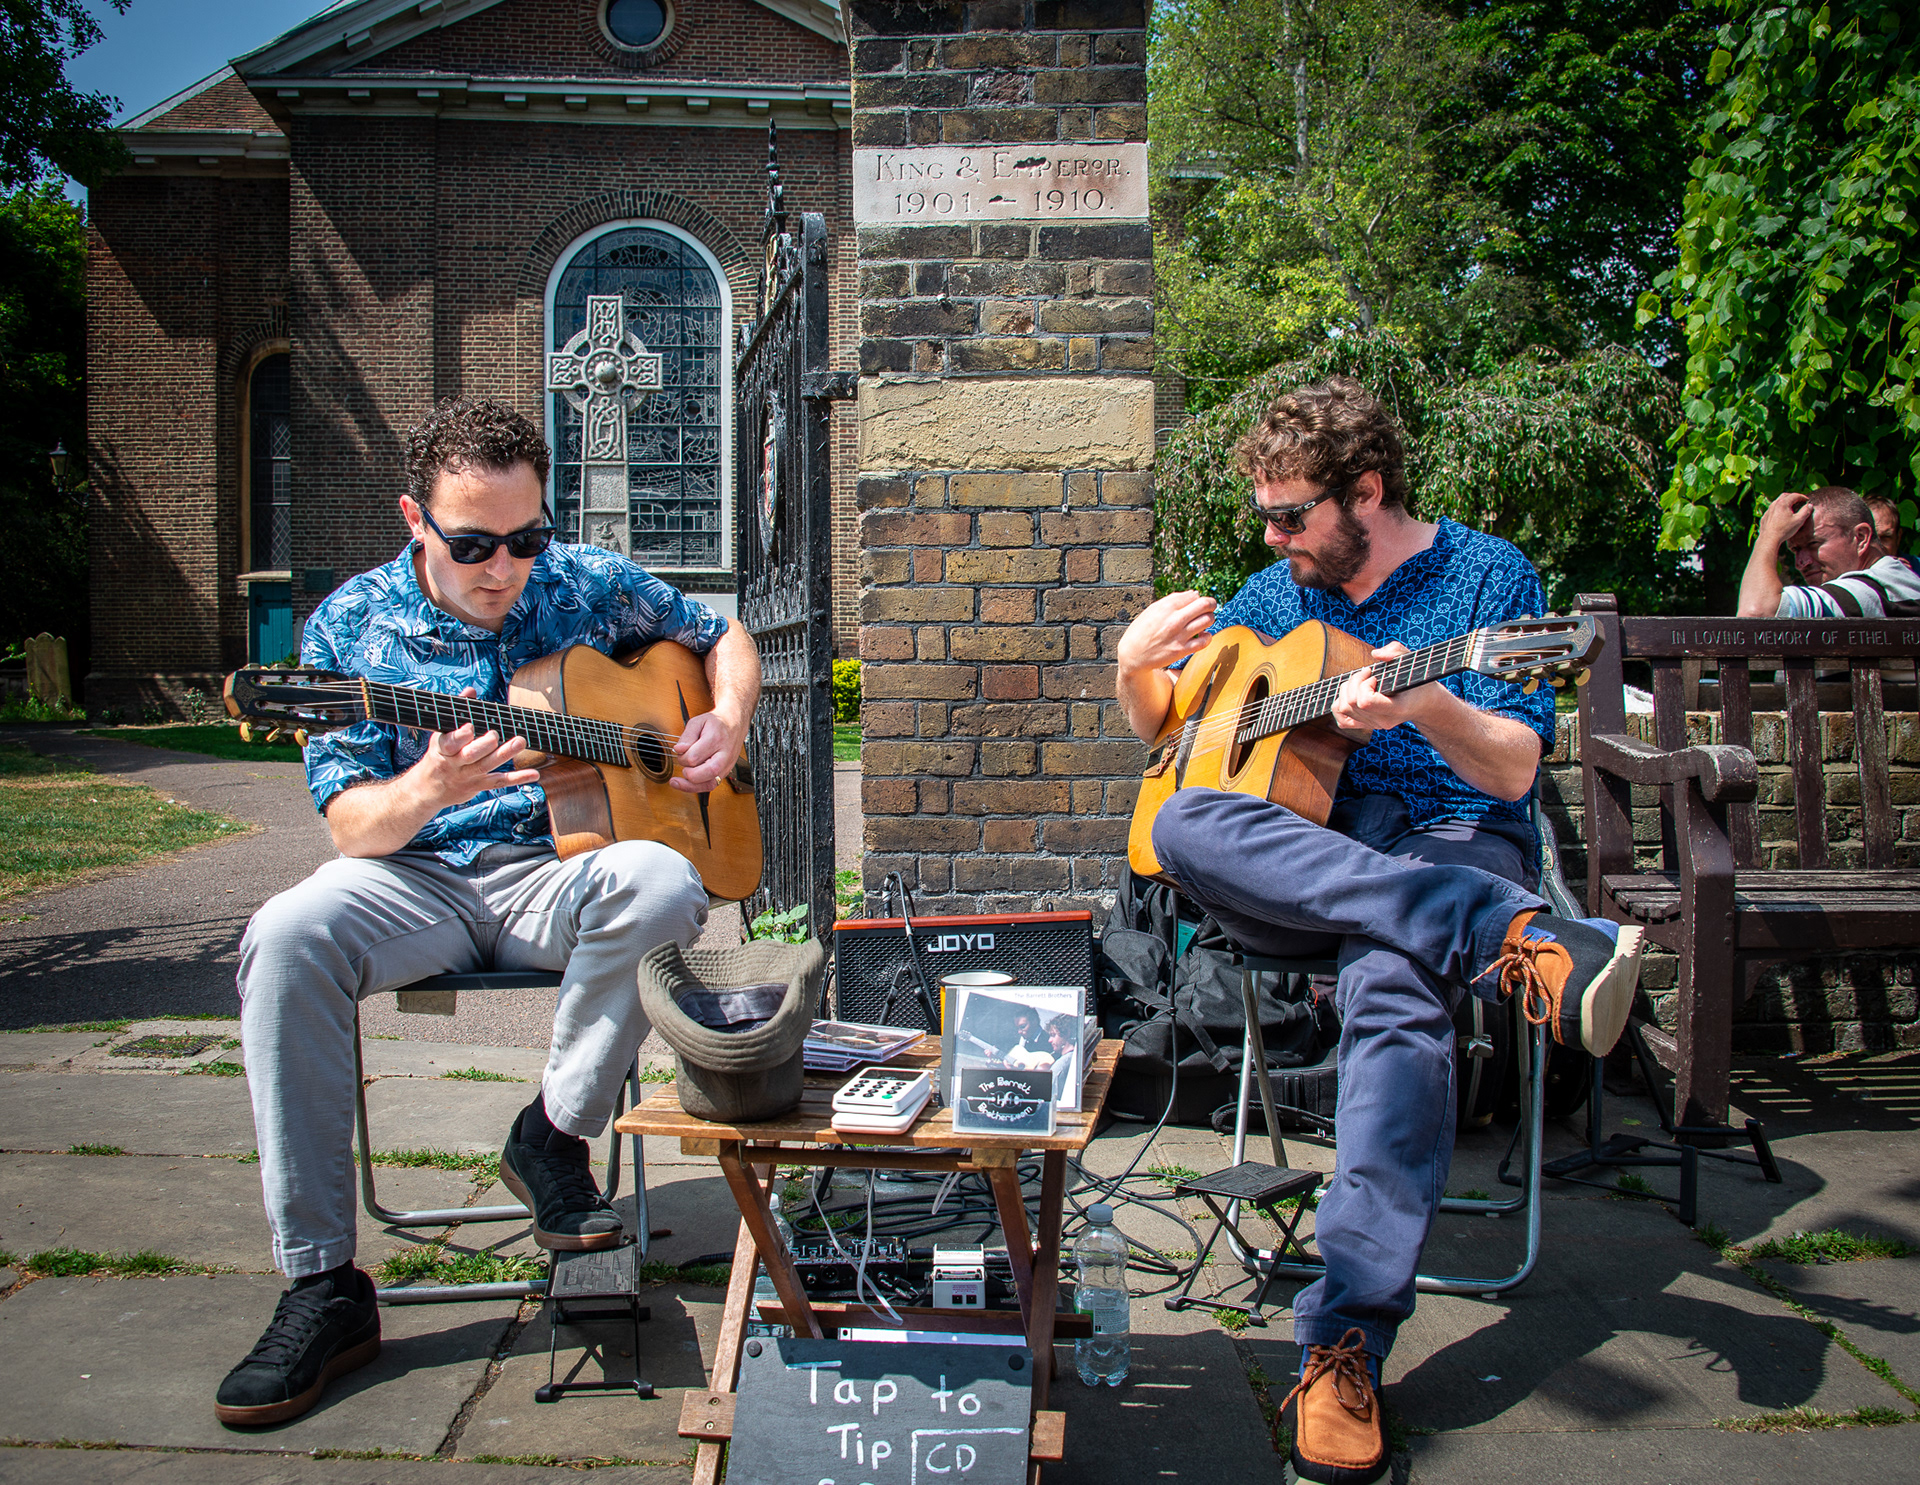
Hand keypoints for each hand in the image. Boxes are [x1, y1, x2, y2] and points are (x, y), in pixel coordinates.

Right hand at [409, 688, 538, 808]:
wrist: (428, 790)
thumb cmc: (438, 755)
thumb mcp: (440, 734)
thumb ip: (457, 711)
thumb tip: (470, 690)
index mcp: (443, 748)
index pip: (449, 743)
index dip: (460, 736)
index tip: (470, 727)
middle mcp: (455, 764)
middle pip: (470, 755)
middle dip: (484, 745)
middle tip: (495, 734)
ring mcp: (467, 776)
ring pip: (486, 766)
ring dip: (504, 754)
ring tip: (520, 742)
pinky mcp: (479, 785)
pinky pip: (499, 782)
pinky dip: (517, 778)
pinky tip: (534, 775)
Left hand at [672, 709, 746, 792]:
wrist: (735, 724)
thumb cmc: (716, 723)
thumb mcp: (698, 722)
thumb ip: (686, 736)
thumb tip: (678, 750)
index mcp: (715, 739)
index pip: (694, 757)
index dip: (682, 757)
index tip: (680, 752)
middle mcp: (724, 755)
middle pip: (706, 773)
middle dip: (688, 773)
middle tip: (683, 765)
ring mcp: (726, 765)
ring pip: (710, 784)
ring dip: (691, 785)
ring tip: (677, 782)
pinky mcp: (725, 772)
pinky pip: (712, 785)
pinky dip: (698, 787)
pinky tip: (687, 784)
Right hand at [1117, 589, 1218, 675]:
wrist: (1132, 655)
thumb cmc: (1142, 630)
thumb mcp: (1153, 610)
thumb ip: (1173, 600)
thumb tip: (1195, 594)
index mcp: (1165, 607)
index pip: (1193, 595)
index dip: (1198, 597)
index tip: (1197, 601)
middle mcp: (1174, 620)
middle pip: (1204, 604)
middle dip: (1211, 604)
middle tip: (1210, 607)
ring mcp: (1179, 636)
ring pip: (1208, 620)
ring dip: (1210, 618)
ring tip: (1205, 621)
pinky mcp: (1182, 650)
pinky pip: (1205, 641)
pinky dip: (1208, 636)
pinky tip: (1203, 635)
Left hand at [1330, 643, 1436, 740]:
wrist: (1424, 703)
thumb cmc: (1417, 680)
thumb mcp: (1412, 661)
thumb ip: (1396, 652)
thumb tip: (1376, 654)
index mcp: (1396, 709)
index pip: (1365, 702)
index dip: (1363, 684)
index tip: (1374, 675)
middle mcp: (1382, 721)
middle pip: (1351, 703)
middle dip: (1354, 682)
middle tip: (1367, 674)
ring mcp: (1373, 725)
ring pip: (1343, 709)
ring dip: (1346, 689)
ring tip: (1361, 681)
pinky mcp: (1365, 725)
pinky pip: (1341, 720)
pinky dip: (1340, 705)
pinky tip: (1352, 693)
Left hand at [1757, 491, 1813, 547]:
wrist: (1769, 539)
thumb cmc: (1785, 530)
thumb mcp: (1799, 520)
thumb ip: (1806, 511)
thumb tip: (1809, 505)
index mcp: (1783, 503)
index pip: (1795, 495)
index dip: (1802, 497)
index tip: (1807, 500)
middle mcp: (1774, 504)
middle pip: (1785, 496)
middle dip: (1793, 497)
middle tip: (1799, 500)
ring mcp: (1768, 510)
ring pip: (1777, 502)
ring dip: (1785, 502)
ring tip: (1791, 507)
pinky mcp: (1765, 516)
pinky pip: (1772, 510)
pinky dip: (1778, 509)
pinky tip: (1781, 515)